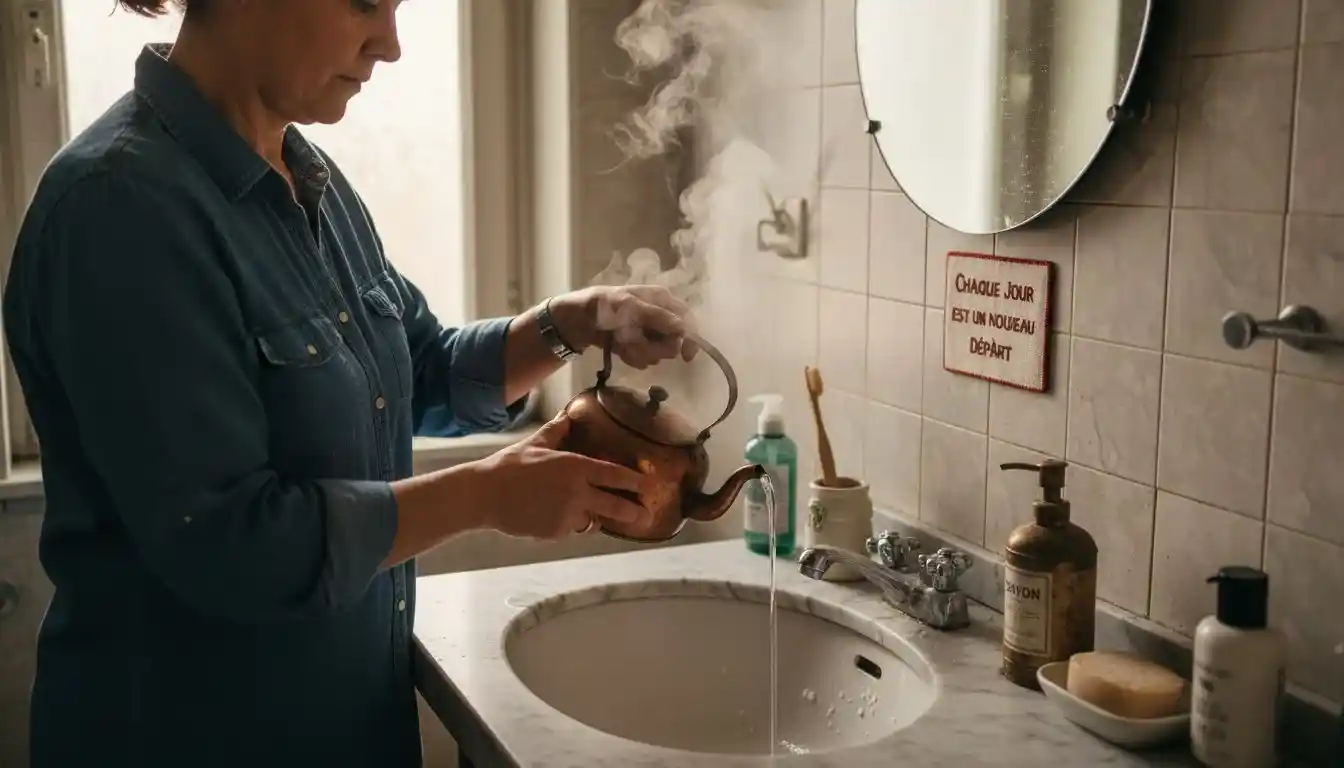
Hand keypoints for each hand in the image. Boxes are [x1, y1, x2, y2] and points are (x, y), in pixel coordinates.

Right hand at [472, 415, 650, 538]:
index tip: (647, 485)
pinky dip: (568, 524)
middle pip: (615, 506)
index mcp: (576, 467)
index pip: (614, 475)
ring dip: (592, 517)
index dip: (633, 481)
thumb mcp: (536, 442)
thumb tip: (569, 415)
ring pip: (591, 520)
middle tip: (645, 515)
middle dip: (633, 512)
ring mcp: (567, 515)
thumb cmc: (510, 465)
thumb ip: (558, 431)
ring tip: (590, 513)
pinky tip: (553, 515)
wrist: (485, 495)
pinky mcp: (555, 532)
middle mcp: (577, 492)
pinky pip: (570, 529)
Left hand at [551, 286, 697, 369]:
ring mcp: (648, 331)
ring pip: (657, 352)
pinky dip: (631, 356)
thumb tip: (683, 328)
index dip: (690, 339)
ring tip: (622, 342)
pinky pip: (644, 358)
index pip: (687, 320)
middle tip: (635, 343)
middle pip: (673, 341)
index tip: (686, 358)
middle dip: (654, 347)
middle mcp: (659, 315)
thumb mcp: (630, 307)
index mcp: (662, 299)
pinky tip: (619, 348)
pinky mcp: (638, 344)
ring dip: (640, 351)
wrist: (577, 320)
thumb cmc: (604, 307)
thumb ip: (657, 317)